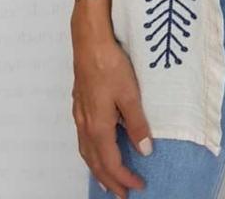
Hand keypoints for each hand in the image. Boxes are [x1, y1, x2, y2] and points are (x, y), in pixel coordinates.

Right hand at [71, 5, 152, 195]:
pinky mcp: (80, 104)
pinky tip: (97, 147)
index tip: (138, 187)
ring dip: (98, 169)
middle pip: (95, 162)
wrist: (89, 41)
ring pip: (86, 152)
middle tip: (122, 195)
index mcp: (99, 126)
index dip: (125, 178)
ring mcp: (80, 114)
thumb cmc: (110, 65)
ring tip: (108, 179)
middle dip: (109, 180)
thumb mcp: (130, 94)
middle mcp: (85, 125)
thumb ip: (136, 124)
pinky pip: (83, 139)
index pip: (111, 162)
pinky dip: (91, 153)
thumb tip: (144, 150)